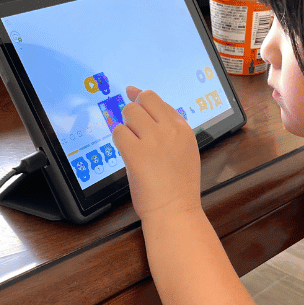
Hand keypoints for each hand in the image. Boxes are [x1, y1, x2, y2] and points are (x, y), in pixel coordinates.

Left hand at [112, 86, 202, 223]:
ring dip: (126, 126)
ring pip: (129, 112)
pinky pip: (119, 132)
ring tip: (132, 145)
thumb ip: (170, 130)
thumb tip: (147, 106)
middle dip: (133, 110)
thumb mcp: (185, 151)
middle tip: (132, 128)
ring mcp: (153, 140)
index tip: (132, 93)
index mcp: (184, 130)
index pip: (159, 101)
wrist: (175, 211)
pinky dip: (119, 141)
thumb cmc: (178, 187)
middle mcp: (170, 130)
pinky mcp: (136, 153)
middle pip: (143, 100)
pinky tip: (127, 153)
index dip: (142, 97)